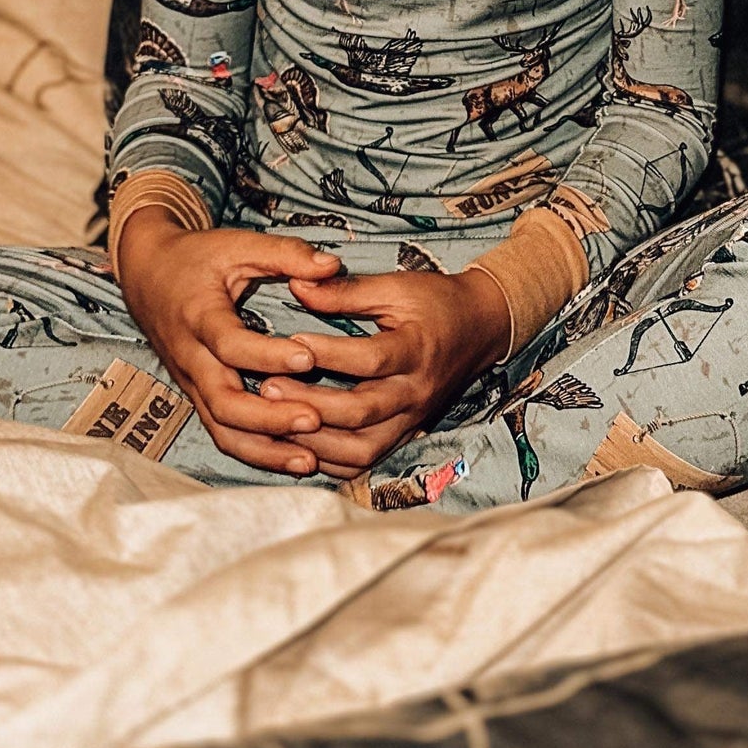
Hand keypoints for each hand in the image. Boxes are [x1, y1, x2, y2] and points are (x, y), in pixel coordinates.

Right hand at [116, 207, 342, 473]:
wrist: (146, 274)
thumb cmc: (197, 258)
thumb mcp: (236, 244)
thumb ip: (284, 254)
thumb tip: (333, 266)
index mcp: (199, 316)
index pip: (229, 345)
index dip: (266, 355)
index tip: (307, 359)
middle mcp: (191, 357)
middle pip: (222, 401)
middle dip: (268, 418)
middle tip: (315, 419)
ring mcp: (192, 382)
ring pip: (221, 428)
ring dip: (263, 448)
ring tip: (308, 459)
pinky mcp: (199, 395)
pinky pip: (224, 432)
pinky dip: (256, 451)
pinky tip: (293, 460)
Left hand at [257, 265, 510, 476]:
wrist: (479, 327)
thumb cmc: (435, 302)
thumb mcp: (396, 286)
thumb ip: (347, 291)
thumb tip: (297, 286)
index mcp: (417, 350)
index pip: (370, 359)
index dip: (328, 355)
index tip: (290, 343)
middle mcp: (415, 392)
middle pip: (361, 413)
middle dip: (310, 404)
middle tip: (267, 388)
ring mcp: (411, 419)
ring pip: (361, 448)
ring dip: (314, 441)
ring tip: (275, 421)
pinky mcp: (404, 433)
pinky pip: (365, 461)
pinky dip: (330, 460)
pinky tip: (298, 444)